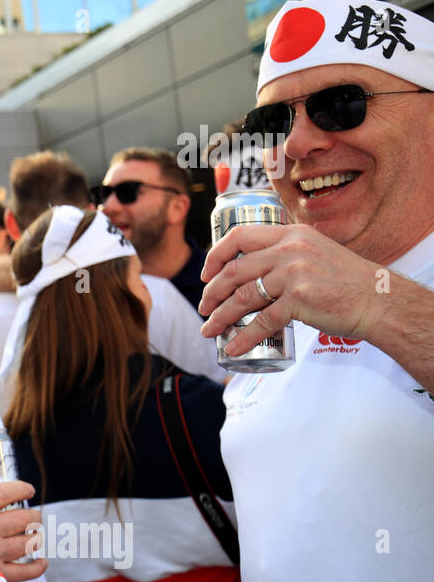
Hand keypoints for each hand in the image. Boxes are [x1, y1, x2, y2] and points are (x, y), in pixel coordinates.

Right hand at [0, 480, 46, 581]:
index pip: (7, 492)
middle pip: (26, 518)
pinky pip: (26, 571)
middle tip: (32, 519)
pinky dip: (38, 567)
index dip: (22, 489)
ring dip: (35, 538)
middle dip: (33, 517)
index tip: (28, 490)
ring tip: (33, 537)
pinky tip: (42, 562)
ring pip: (29, 542)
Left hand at [198, 223, 385, 355]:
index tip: (206, 274)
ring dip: (220, 316)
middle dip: (212, 292)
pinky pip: (262, 321)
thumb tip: (249, 272)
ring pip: (243, 297)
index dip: (216, 256)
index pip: (239, 236)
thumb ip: (284, 254)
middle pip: (234, 270)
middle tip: (204, 307)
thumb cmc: (346, 280)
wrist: (379, 299)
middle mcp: (289, 250)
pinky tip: (233, 347)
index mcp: (290, 234)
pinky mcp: (299, 299)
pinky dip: (243, 337)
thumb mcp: (314, 251)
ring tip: (209, 329)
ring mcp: (293, 274)